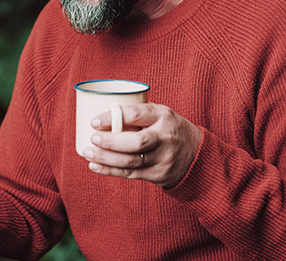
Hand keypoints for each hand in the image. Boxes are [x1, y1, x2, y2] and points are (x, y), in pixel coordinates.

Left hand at [82, 103, 201, 188]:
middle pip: (135, 142)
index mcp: (163, 116)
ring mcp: (163, 158)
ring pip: (130, 161)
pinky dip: (110, 171)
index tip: (95, 121)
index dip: (113, 118)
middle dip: (110, 142)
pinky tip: (95, 166)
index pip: (136, 115)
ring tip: (88, 152)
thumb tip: (103, 111)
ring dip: (106, 158)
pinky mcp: (158, 174)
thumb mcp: (161, 114)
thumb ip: (138, 113)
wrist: (198, 155)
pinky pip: (131, 174)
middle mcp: (165, 137)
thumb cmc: (169, 128)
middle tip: (93, 138)